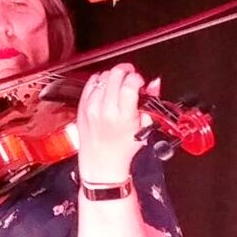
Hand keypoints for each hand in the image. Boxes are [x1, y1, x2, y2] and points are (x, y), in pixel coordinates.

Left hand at [69, 63, 148, 189]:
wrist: (102, 165)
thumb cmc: (122, 150)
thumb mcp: (143, 128)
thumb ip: (150, 103)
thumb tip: (154, 84)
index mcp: (123, 116)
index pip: (130, 83)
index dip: (137, 78)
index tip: (140, 82)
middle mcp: (105, 110)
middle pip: (115, 75)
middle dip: (126, 71)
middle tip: (130, 76)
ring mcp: (91, 108)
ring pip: (102, 77)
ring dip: (113, 77)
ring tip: (118, 85)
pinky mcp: (82, 107)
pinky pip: (90, 84)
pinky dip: (99, 81)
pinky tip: (105, 87)